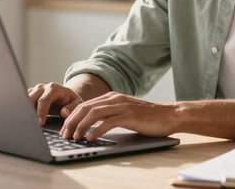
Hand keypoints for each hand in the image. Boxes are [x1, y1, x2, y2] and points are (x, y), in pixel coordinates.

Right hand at [28, 82, 83, 126]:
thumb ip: (72, 108)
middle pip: (31, 98)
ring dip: (26, 110)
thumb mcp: (77, 103)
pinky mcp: (30, 95)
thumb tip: (64, 112)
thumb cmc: (71, 101)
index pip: (44, 100)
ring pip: (25, 99)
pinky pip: (23, 101)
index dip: (41, 112)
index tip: (40, 123)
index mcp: (54, 88)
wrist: (65, 96)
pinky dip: (24, 109)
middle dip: (30, 112)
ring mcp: (35, 90)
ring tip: (28, 122)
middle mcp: (43, 88)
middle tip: (32, 125)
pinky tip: (26, 118)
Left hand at [60, 92, 176, 140]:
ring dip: (81, 126)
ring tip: (75, 137)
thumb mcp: (125, 112)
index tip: (64, 129)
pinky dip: (97, 130)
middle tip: (65, 134)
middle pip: (85, 108)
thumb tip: (91, 125)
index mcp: (112, 97)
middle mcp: (115, 99)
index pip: (85, 105)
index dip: (72, 117)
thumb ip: (109, 115)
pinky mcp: (130, 116)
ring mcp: (122, 106)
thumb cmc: (148, 117)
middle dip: (72, 121)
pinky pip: (108, 122)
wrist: (169, 115)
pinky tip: (91, 138)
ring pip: (94, 113)